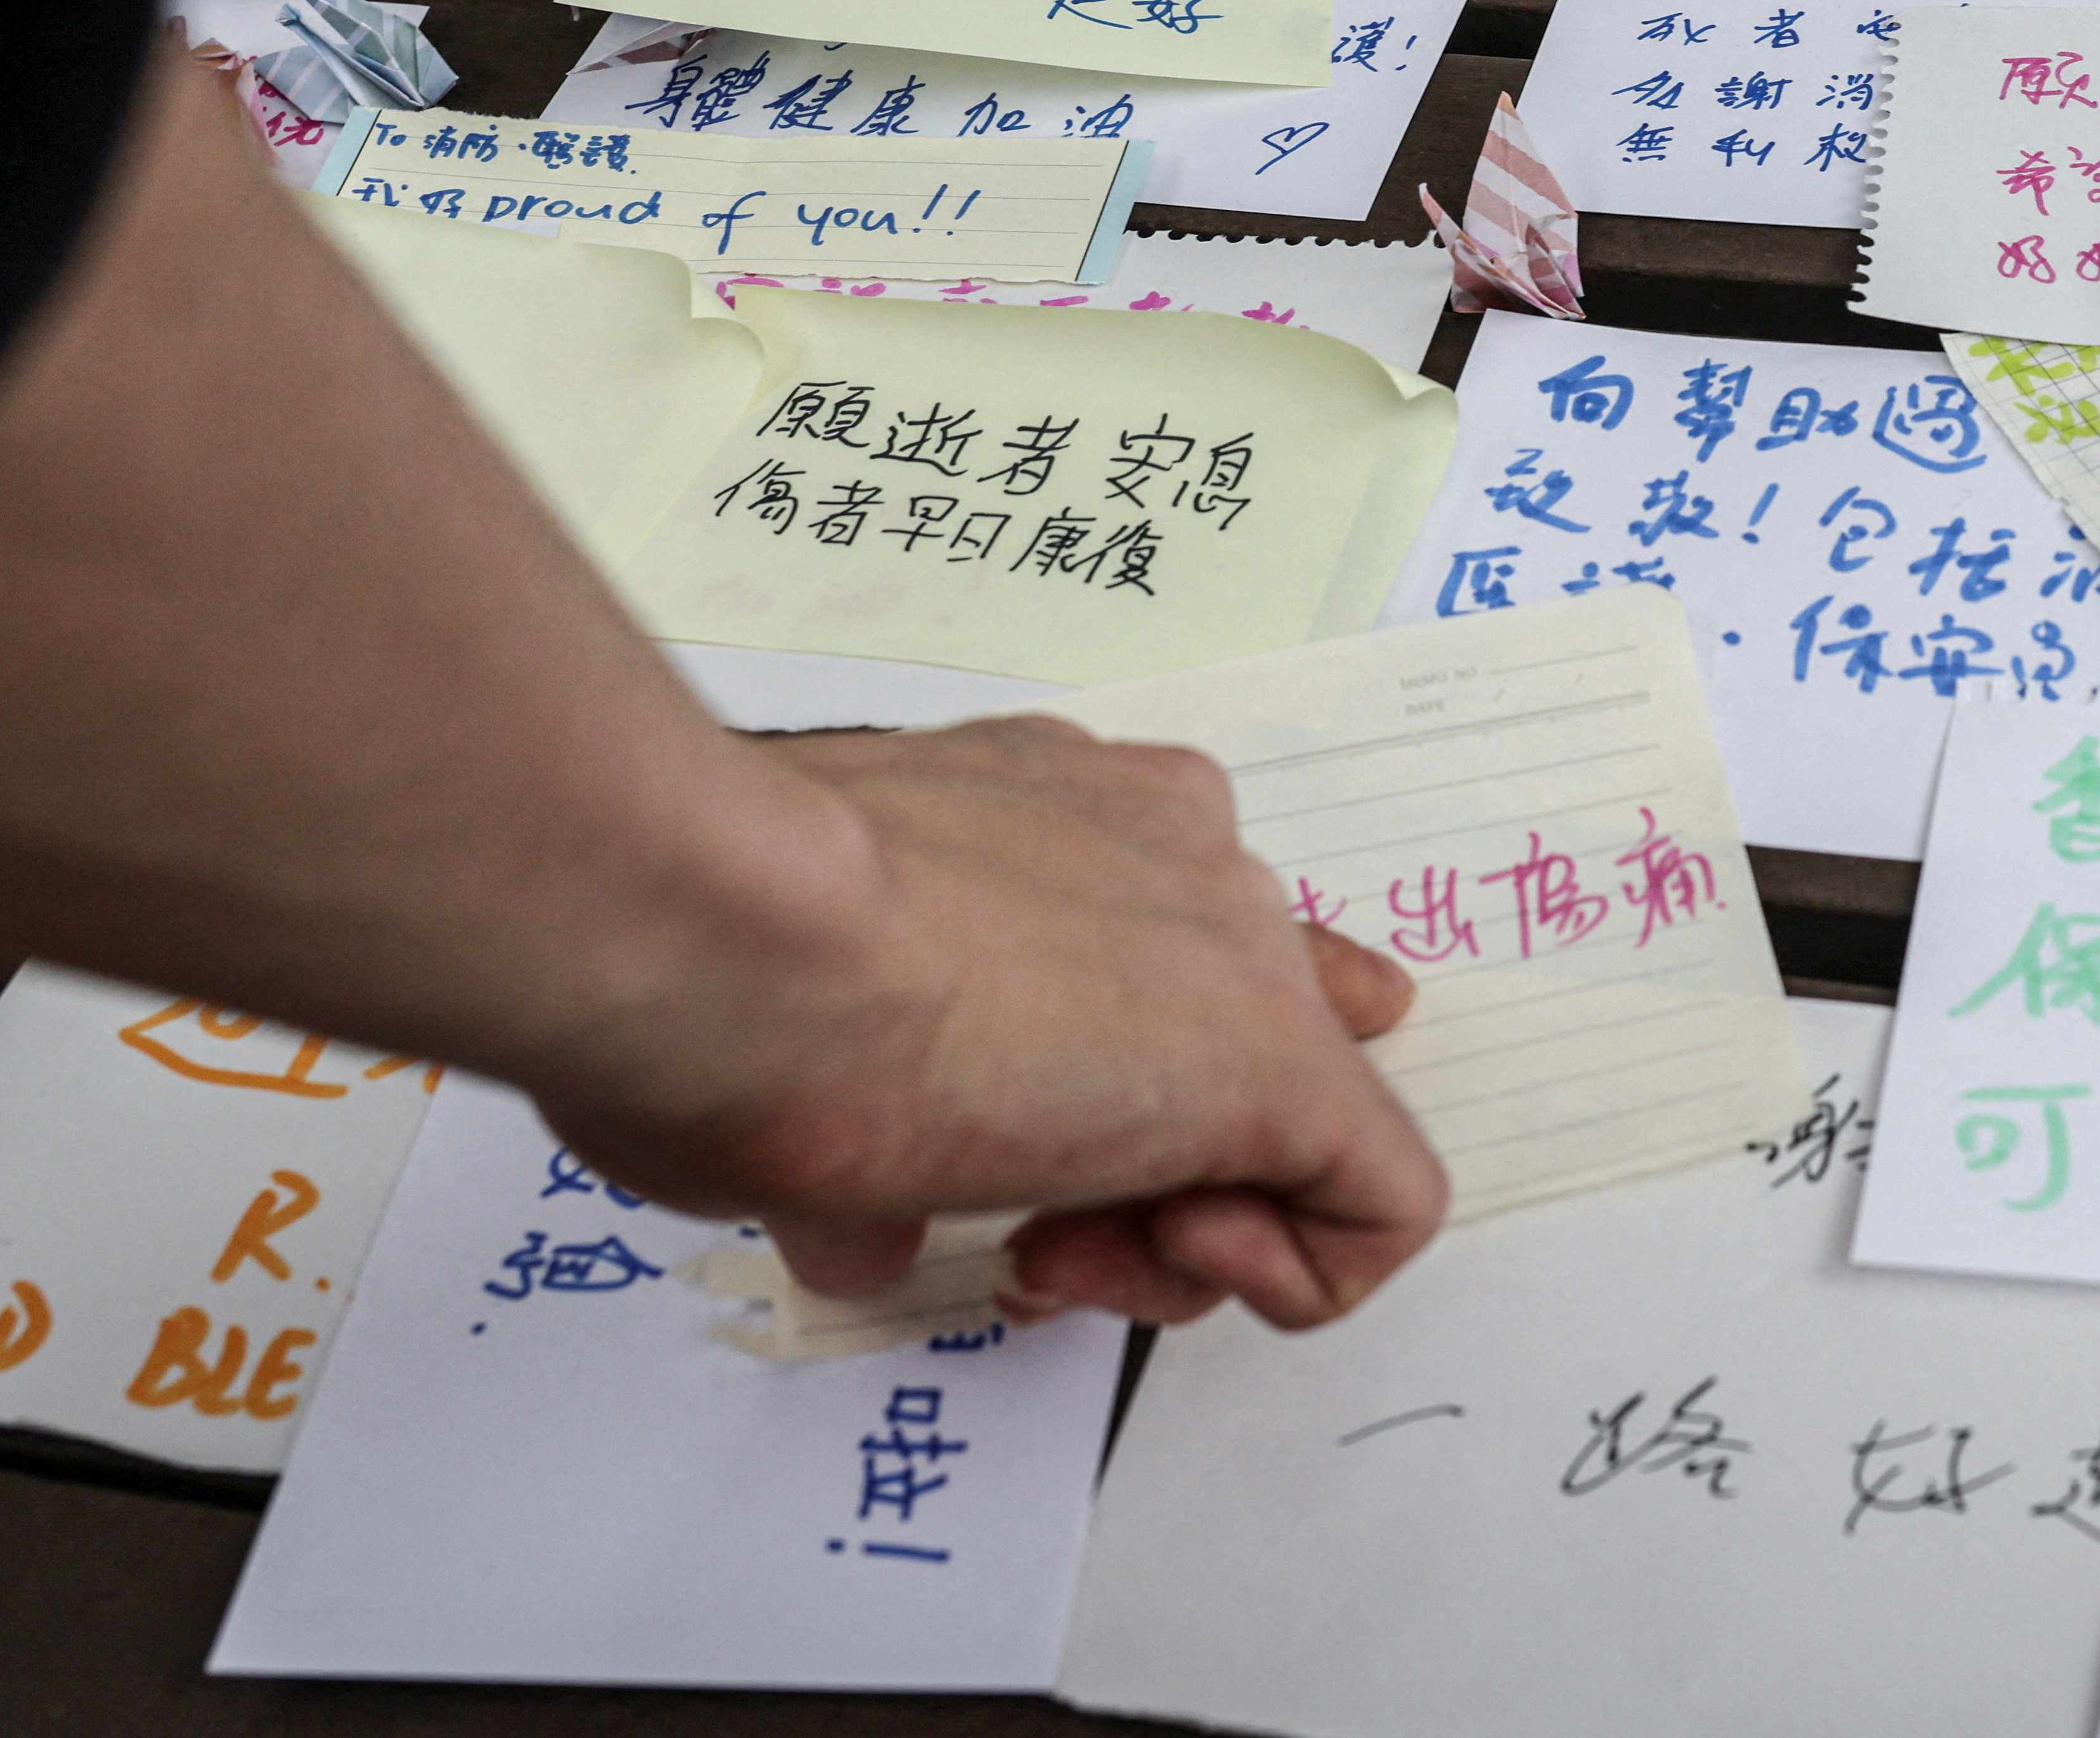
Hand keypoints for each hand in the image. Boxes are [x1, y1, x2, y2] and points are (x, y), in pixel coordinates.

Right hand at [527, 714, 1446, 1329]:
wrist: (727, 932)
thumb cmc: (713, 966)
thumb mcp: (790, 1040)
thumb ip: (855, 1110)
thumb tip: (856, 1218)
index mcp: (1056, 825)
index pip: (1166, 949)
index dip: (1101, 1093)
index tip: (985, 1160)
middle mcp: (1171, 860)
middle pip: (1233, 1042)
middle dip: (1139, 1170)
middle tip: (1025, 1230)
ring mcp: (1239, 953)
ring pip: (1304, 1122)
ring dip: (1189, 1231)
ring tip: (1058, 1249)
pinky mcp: (1283, 1067)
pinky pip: (1386, 1201)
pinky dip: (1305, 1274)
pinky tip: (1179, 1258)